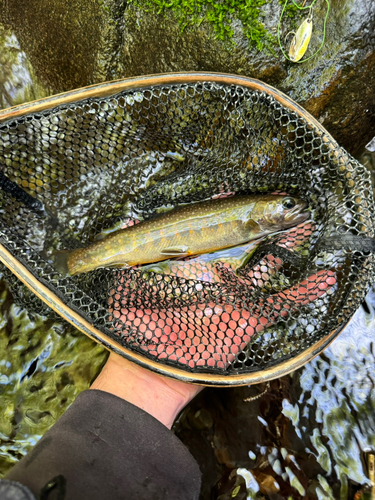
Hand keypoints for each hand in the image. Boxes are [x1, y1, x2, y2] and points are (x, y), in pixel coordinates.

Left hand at [97, 221, 336, 425]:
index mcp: (192, 268)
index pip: (212, 235)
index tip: (233, 195)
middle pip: (244, 245)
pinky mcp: (248, 319)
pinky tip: (323, 278)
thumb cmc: (138, 330)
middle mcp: (216, 278)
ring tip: (305, 227)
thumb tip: (130, 224)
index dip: (224, 216)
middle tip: (280, 203)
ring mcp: (235, 296)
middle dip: (262, 225)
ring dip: (286, 248)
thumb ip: (128, 259)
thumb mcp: (125, 290)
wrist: (152, 370)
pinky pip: (279, 305)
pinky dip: (302, 293)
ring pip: (266, 268)